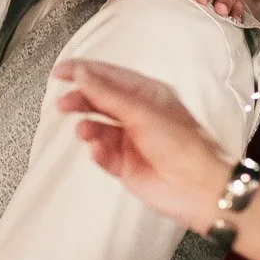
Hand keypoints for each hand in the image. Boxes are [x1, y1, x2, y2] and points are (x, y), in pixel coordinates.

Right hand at [52, 59, 236, 230]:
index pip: (109, 76)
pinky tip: (98, 151)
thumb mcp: (143, 111)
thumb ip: (109, 94)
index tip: (61, 72)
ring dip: (88, 128)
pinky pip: (103, 155)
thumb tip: (83, 74)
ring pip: (98, 128)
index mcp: (147, 94)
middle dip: (80, 100)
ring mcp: (131, 140)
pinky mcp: (125, 164)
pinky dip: (97, 152)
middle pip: (99, 101)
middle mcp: (138, 115)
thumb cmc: (185, 146)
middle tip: (64, 104)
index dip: (84, 71)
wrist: (198, 187)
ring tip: (85, 131)